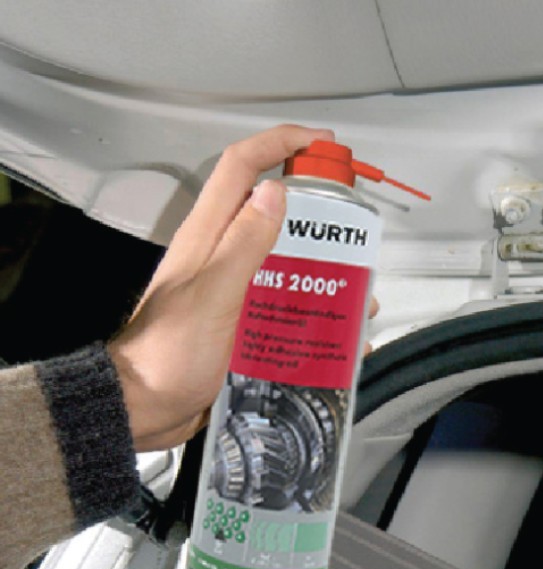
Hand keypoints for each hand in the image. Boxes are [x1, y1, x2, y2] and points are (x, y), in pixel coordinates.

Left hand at [108, 125, 333, 451]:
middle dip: (321, 220)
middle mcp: (221, 257)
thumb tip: (274, 191)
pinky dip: (318, 319)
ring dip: (328, 277)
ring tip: (357, 298)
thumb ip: (243, 242)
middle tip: (355, 238)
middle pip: (277, 215)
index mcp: (207, 238)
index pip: (243, 166)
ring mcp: (233, 292)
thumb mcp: (212, 294)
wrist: (142, 410)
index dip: (281, 143)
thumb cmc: (167, 355)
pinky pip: (288, 309)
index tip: (323, 143)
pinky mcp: (243, 326)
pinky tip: (340, 339)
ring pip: (290, 266)